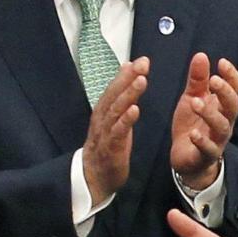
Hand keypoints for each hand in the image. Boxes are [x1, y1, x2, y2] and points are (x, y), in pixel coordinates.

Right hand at [81, 55, 151, 204]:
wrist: (94, 176)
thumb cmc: (107, 145)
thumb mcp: (114, 117)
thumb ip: (121, 94)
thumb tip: (128, 69)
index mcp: (104, 110)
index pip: (115, 87)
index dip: (127, 73)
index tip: (142, 60)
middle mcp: (102, 118)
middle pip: (115, 94)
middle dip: (128, 78)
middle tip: (143, 64)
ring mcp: (105, 132)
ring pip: (116, 109)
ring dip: (128, 94)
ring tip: (141, 81)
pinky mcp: (110, 147)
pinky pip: (117, 132)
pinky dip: (126, 120)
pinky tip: (135, 110)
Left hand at [168, 52, 237, 193]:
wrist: (186, 158)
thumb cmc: (193, 125)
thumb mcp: (193, 98)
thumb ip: (198, 80)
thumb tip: (201, 55)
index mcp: (223, 107)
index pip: (235, 89)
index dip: (232, 76)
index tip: (222, 62)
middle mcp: (225, 122)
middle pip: (233, 107)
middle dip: (226, 93)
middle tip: (214, 80)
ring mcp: (217, 140)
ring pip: (221, 126)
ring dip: (210, 114)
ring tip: (195, 102)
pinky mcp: (206, 155)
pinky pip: (208, 149)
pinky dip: (202, 141)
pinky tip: (194, 134)